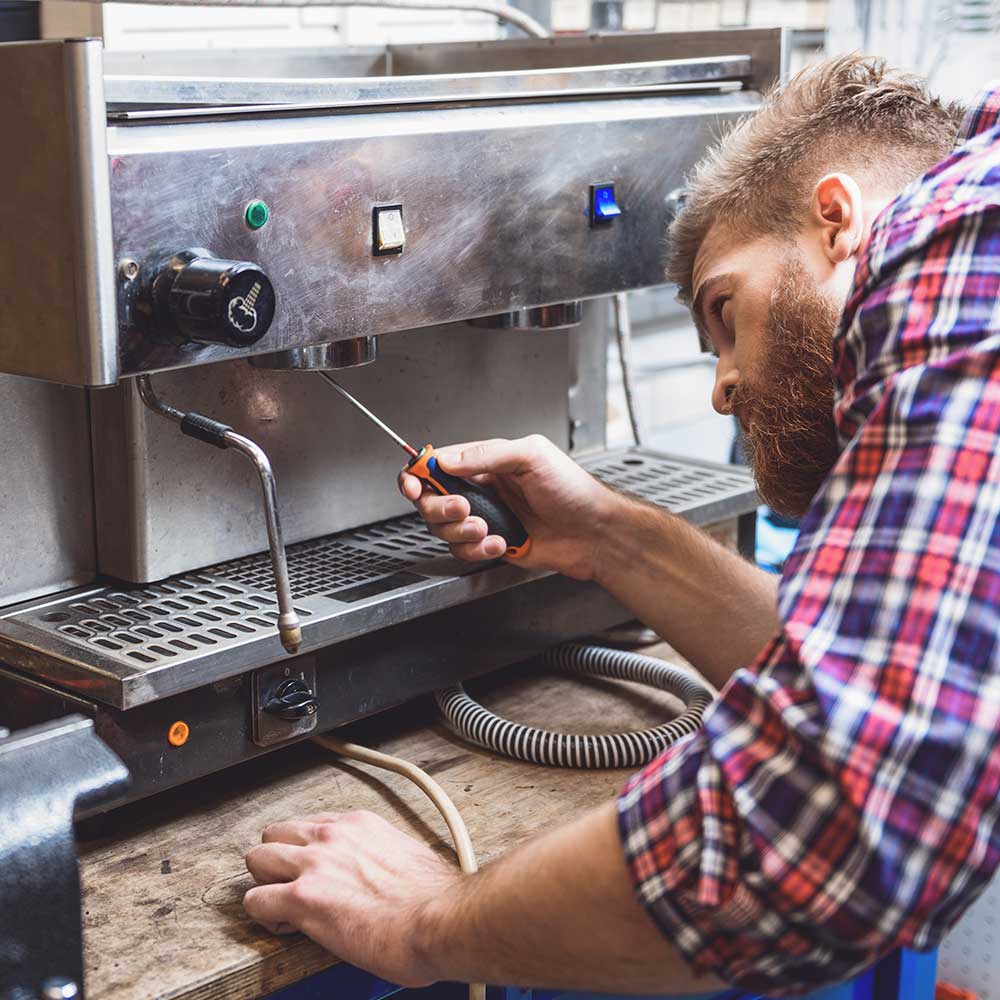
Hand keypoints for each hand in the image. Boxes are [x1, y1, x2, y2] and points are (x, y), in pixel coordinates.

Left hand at [244, 810, 459, 987]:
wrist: (439, 920)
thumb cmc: (434, 898)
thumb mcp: (408, 856)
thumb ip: (383, 855)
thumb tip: (383, 873)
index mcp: (360, 824)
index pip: (312, 824)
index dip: (309, 851)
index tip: (318, 870)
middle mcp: (333, 835)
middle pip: (275, 833)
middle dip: (278, 861)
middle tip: (292, 886)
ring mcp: (315, 864)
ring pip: (257, 858)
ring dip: (266, 883)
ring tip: (284, 906)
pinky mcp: (303, 898)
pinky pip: (255, 901)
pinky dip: (265, 917)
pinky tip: (288, 927)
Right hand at [398, 435, 621, 579]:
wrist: (594, 532)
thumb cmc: (573, 490)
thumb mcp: (531, 456)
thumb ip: (486, 455)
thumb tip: (447, 459)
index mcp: (485, 462)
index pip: (436, 464)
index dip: (417, 474)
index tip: (413, 485)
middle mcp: (481, 489)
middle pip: (430, 501)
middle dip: (440, 509)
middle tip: (465, 510)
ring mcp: (485, 518)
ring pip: (444, 530)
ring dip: (462, 532)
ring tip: (489, 529)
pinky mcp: (492, 544)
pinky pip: (465, 552)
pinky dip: (479, 550)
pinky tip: (503, 542)